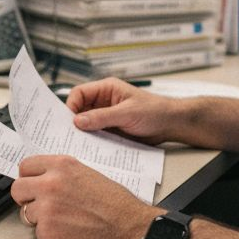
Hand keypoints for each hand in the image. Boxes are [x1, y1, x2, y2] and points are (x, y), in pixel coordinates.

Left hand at [11, 154, 159, 238]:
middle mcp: (50, 184)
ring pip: (26, 213)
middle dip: (26, 198)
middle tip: (40, 205)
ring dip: (39, 218)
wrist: (129, 229)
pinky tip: (68, 232)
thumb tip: (42, 177)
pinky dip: (50, 235)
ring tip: (62, 220)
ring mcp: (47, 209)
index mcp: (61, 166)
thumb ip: (62, 173)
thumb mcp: (88, 174)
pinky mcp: (48, 233)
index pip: (25, 166)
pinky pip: (37, 233)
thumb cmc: (115, 203)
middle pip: (18, 189)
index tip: (32, 184)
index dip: (29, 177)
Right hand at [66, 78, 183, 144]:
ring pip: (86, 124)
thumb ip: (102, 117)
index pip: (79, 93)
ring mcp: (106, 117)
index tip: (68, 121)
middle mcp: (103, 102)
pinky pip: (96, 135)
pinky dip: (92, 142)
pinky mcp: (111, 130)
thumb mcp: (127, 113)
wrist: (170, 125)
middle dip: (74, 121)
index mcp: (106, 89)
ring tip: (78, 144)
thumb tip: (78, 121)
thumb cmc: (154, 111)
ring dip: (83, 133)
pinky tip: (91, 149)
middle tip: (68, 135)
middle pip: (79, 109)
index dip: (71, 105)